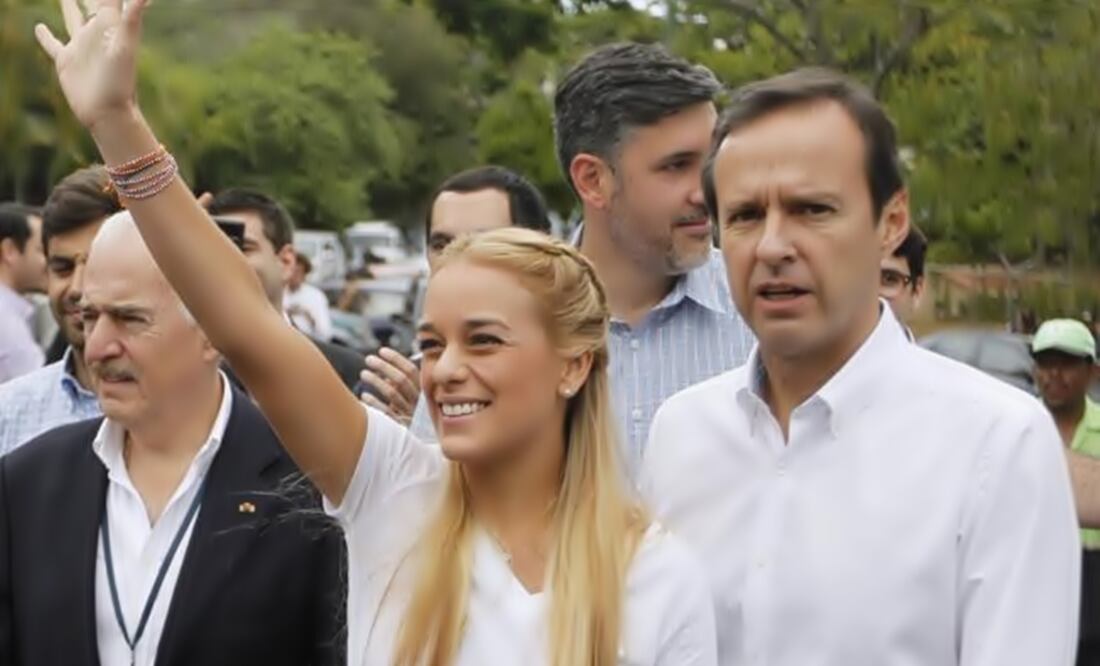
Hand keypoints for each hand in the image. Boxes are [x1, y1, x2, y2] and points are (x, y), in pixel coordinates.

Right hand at [35, 0, 149, 129]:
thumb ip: (132, 17)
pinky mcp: (66, 61)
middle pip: (91, 4)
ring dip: (69, 7)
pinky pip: (53, 44)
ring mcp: (81, 47)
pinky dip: (45, 36)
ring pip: (73, 19)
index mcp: (111, 26)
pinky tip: (39, 27)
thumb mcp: (126, 44)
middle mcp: (96, 33)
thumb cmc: (120, 80)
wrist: (108, 112)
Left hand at [359, 347, 420, 425]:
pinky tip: (363, 396)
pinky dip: (374, 403)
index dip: (396, 359)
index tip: (382, 351)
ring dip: (376, 381)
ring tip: (363, 374)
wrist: (421, 446)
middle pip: (401, 380)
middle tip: (369, 359)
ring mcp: (410, 414)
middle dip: (383, 367)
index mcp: (424, 392)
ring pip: (392, 393)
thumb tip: (388, 375)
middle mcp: (418, 402)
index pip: (411, 370)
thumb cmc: (415, 419)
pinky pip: (386, 413)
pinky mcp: (401, 427)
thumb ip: (405, 387)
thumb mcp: (415, 400)